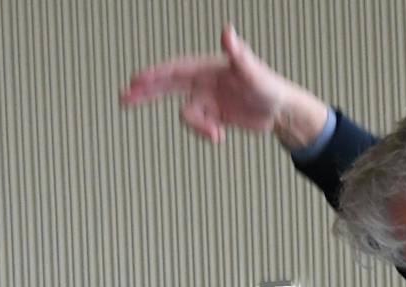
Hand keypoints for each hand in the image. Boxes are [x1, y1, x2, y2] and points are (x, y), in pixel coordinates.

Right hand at [120, 24, 328, 148]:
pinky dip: (205, 133)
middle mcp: (203, 82)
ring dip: (196, 127)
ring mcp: (207, 99)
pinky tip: (221, 137)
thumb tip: (228, 31)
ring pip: (187, 114)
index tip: (136, 80)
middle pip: (167, 86)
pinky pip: (199, 126)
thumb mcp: (254, 73)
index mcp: (208, 68)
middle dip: (145, 93)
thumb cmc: (270, 87)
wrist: (281, 111)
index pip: (175, 70)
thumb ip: (239, 55)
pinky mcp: (213, 115)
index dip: (154, 74)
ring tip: (216, 135)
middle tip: (123, 99)